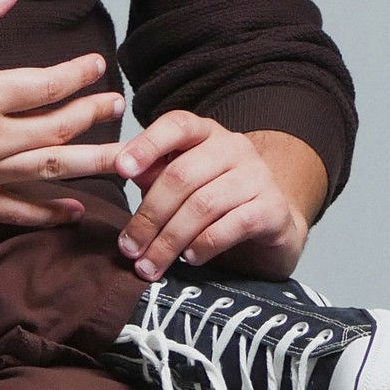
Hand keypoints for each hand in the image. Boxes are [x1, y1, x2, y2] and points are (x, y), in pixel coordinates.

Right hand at [0, 0, 125, 226]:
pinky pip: (16, 212)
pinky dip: (49, 213)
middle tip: (115, 104)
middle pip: (59, 129)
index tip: (97, 64)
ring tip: (120, 156)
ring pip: (49, 172)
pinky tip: (74, 208)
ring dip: (90, 163)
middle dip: (94, 115)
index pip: (49, 86)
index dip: (80, 74)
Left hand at [112, 114, 324, 278]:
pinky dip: (205, 245)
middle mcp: (235, 148)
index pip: (177, 125)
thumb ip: (150, 173)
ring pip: (203, 205)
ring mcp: (258, 176)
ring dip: (170, 240)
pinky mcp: (273, 208)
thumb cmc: (217, 202)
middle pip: (182, 175)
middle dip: (149, 216)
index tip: (121, 170)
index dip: (147, 144)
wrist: (272, 225)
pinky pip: (233, 226)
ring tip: (151, 264)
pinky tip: (190, 258)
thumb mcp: (180, 184)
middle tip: (130, 248)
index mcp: (206, 134)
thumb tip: (116, 167)